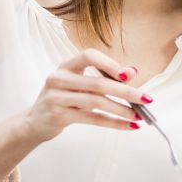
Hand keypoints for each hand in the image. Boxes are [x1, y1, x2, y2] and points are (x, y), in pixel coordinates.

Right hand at [19, 49, 150, 143]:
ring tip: (139, 115)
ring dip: (122, 109)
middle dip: (126, 91)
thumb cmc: (63, 99)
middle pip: (98, 83)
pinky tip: (128, 125)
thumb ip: (104, 76)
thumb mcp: (79, 85)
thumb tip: (133, 71)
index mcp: (65, 66)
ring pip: (96, 102)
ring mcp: (56, 98)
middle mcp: (58, 79)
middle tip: (147, 99)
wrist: (34, 122)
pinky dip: (113, 122)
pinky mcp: (59, 116)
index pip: (89, 56)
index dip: (110, 64)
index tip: (129, 76)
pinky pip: (92, 119)